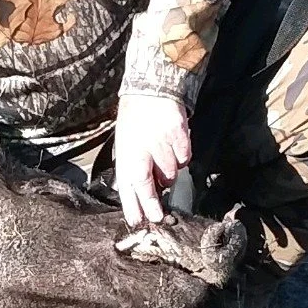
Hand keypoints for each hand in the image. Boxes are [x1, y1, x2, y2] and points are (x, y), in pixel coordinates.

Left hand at [113, 95, 190, 227]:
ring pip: (169, 173)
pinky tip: (174, 149)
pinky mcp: (178, 135)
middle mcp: (141, 147)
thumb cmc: (136, 116)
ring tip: (163, 163)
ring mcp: (160, 142)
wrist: (152, 87)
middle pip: (145, 184)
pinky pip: (183, 158)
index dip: (131, 204)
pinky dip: (181, 159)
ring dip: (168, 175)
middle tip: (157, 217)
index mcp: (124, 149)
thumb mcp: (124, 139)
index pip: (126, 183)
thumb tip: (130, 190)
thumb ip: (129, 163)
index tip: (136, 220)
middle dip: (150, 204)